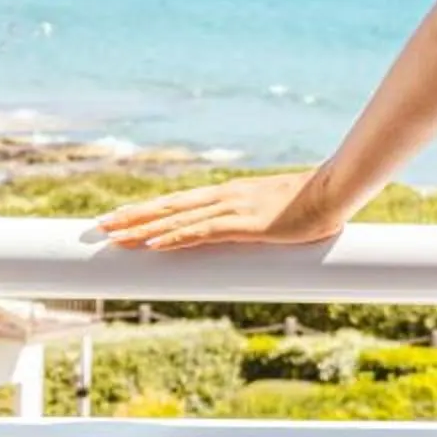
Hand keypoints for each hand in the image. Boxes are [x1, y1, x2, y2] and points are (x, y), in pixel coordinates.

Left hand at [95, 170, 349, 250]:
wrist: (336, 191)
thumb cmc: (313, 204)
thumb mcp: (278, 213)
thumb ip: (260, 223)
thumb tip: (255, 235)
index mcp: (230, 194)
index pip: (179, 202)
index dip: (148, 210)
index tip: (122, 216)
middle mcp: (225, 197)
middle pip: (169, 207)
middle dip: (133, 217)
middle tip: (100, 226)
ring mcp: (233, 209)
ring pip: (177, 219)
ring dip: (143, 229)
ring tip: (114, 237)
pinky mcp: (245, 225)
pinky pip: (202, 232)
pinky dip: (176, 237)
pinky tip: (154, 245)